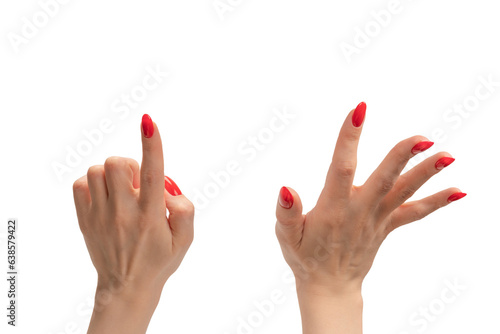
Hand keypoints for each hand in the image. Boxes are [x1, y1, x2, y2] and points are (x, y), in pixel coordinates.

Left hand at [72, 114, 193, 333]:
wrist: (126, 287)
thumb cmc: (159, 260)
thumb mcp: (186, 239)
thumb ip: (185, 210)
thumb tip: (168, 189)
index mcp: (151, 216)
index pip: (154, 174)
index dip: (152, 145)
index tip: (148, 122)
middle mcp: (124, 213)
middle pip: (116, 163)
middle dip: (130, 164)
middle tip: (138, 183)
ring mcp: (100, 216)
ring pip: (97, 170)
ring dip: (112, 173)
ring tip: (122, 191)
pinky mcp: (85, 219)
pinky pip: (81, 184)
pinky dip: (93, 183)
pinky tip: (106, 196)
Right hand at [275, 102, 465, 332]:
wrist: (330, 286)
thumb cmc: (305, 258)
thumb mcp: (286, 237)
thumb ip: (286, 213)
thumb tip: (286, 188)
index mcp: (333, 209)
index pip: (341, 168)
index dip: (349, 139)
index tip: (358, 112)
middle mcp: (359, 211)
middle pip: (384, 179)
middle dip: (402, 156)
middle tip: (423, 138)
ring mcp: (376, 219)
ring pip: (404, 192)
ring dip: (426, 173)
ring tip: (447, 155)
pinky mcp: (387, 226)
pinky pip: (414, 213)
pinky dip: (436, 202)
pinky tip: (458, 191)